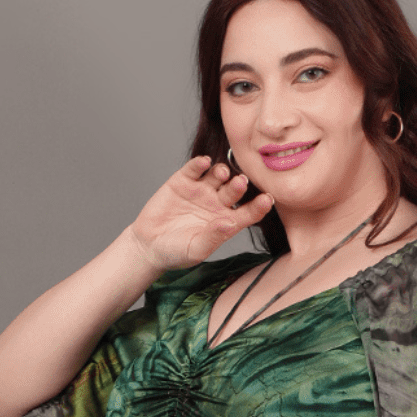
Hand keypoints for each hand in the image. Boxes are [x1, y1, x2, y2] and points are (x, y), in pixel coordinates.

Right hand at [127, 157, 275, 272]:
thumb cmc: (176, 253)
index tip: (268, 200)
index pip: (248, 212)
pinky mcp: (183, 181)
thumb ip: (213, 236)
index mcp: (226, 222)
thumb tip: (230, 223)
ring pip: (217, 176)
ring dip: (221, 172)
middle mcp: (217, 203)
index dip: (258, 206)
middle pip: (234, 190)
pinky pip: (195, 169)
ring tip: (222, 173)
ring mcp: (201, 190)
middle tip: (240, 182)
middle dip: (238, 186)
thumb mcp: (196, 250)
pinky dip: (200, 164)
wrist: (148, 245)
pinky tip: (204, 163)